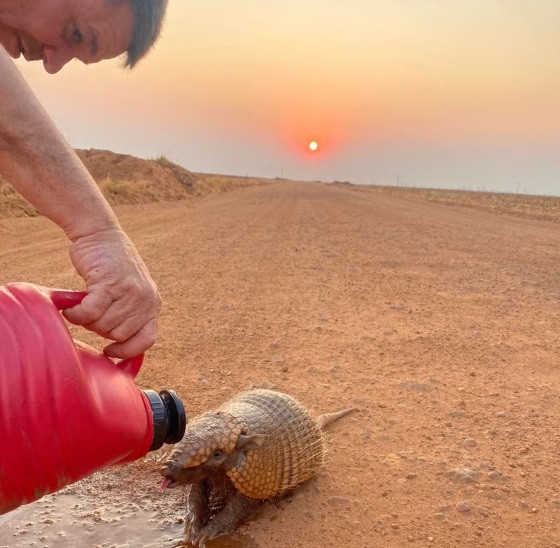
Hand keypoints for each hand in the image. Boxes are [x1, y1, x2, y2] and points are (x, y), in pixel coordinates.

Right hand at [62, 227, 160, 358]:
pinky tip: (71, 307)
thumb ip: (130, 313)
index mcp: (152, 304)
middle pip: (118, 335)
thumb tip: (118, 346)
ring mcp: (129, 292)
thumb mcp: (131, 290)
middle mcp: (145, 299)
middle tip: (90, 312)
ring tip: (81, 306)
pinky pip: (90, 313)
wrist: (100, 233)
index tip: (109, 351)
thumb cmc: (110, 265)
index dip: (127, 351)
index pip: (147, 339)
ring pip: (103, 326)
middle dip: (100, 329)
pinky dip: (77, 314)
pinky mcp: (110, 284)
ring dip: (86, 320)